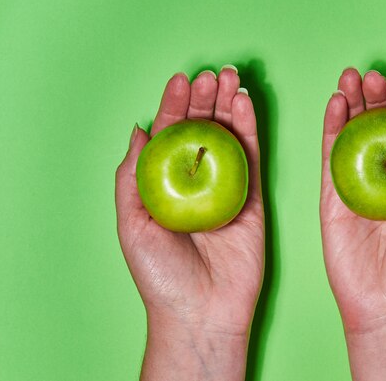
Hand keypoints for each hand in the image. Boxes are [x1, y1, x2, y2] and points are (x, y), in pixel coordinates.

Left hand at [115, 68, 262, 379]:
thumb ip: (132, 175)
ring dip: (229, 105)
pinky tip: (245, 105)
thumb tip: (137, 130)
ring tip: (229, 78)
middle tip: (210, 75)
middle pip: (202, 131)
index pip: (170, 136)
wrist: (201, 311)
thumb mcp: (131, 221)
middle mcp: (196, 181)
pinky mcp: (254, 197)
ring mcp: (227, 187)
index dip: (173, 106)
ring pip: (229, 137)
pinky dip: (250, 129)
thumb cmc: (160, 274)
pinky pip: (253, 157)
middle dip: (204, 99)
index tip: (179, 80)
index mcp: (165, 185)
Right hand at [320, 69, 385, 379]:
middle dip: (374, 97)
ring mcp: (355, 185)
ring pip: (350, 135)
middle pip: (376, 127)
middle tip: (371, 74)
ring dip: (350, 104)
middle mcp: (384, 177)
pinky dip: (330, 127)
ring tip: (351, 76)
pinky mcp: (330, 196)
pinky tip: (335, 103)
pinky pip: (329, 156)